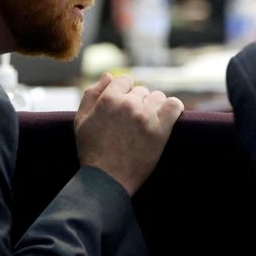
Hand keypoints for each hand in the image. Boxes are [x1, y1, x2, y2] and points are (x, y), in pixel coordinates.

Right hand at [74, 73, 183, 195]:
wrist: (107, 180)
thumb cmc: (92, 152)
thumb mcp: (81, 121)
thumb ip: (92, 94)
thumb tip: (109, 75)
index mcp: (108, 99)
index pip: (125, 80)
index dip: (124, 93)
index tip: (124, 108)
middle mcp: (127, 104)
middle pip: (141, 91)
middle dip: (138, 103)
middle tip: (133, 123)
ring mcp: (145, 116)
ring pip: (158, 97)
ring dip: (154, 107)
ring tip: (147, 124)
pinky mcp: (160, 130)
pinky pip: (174, 106)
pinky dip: (174, 108)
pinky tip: (169, 117)